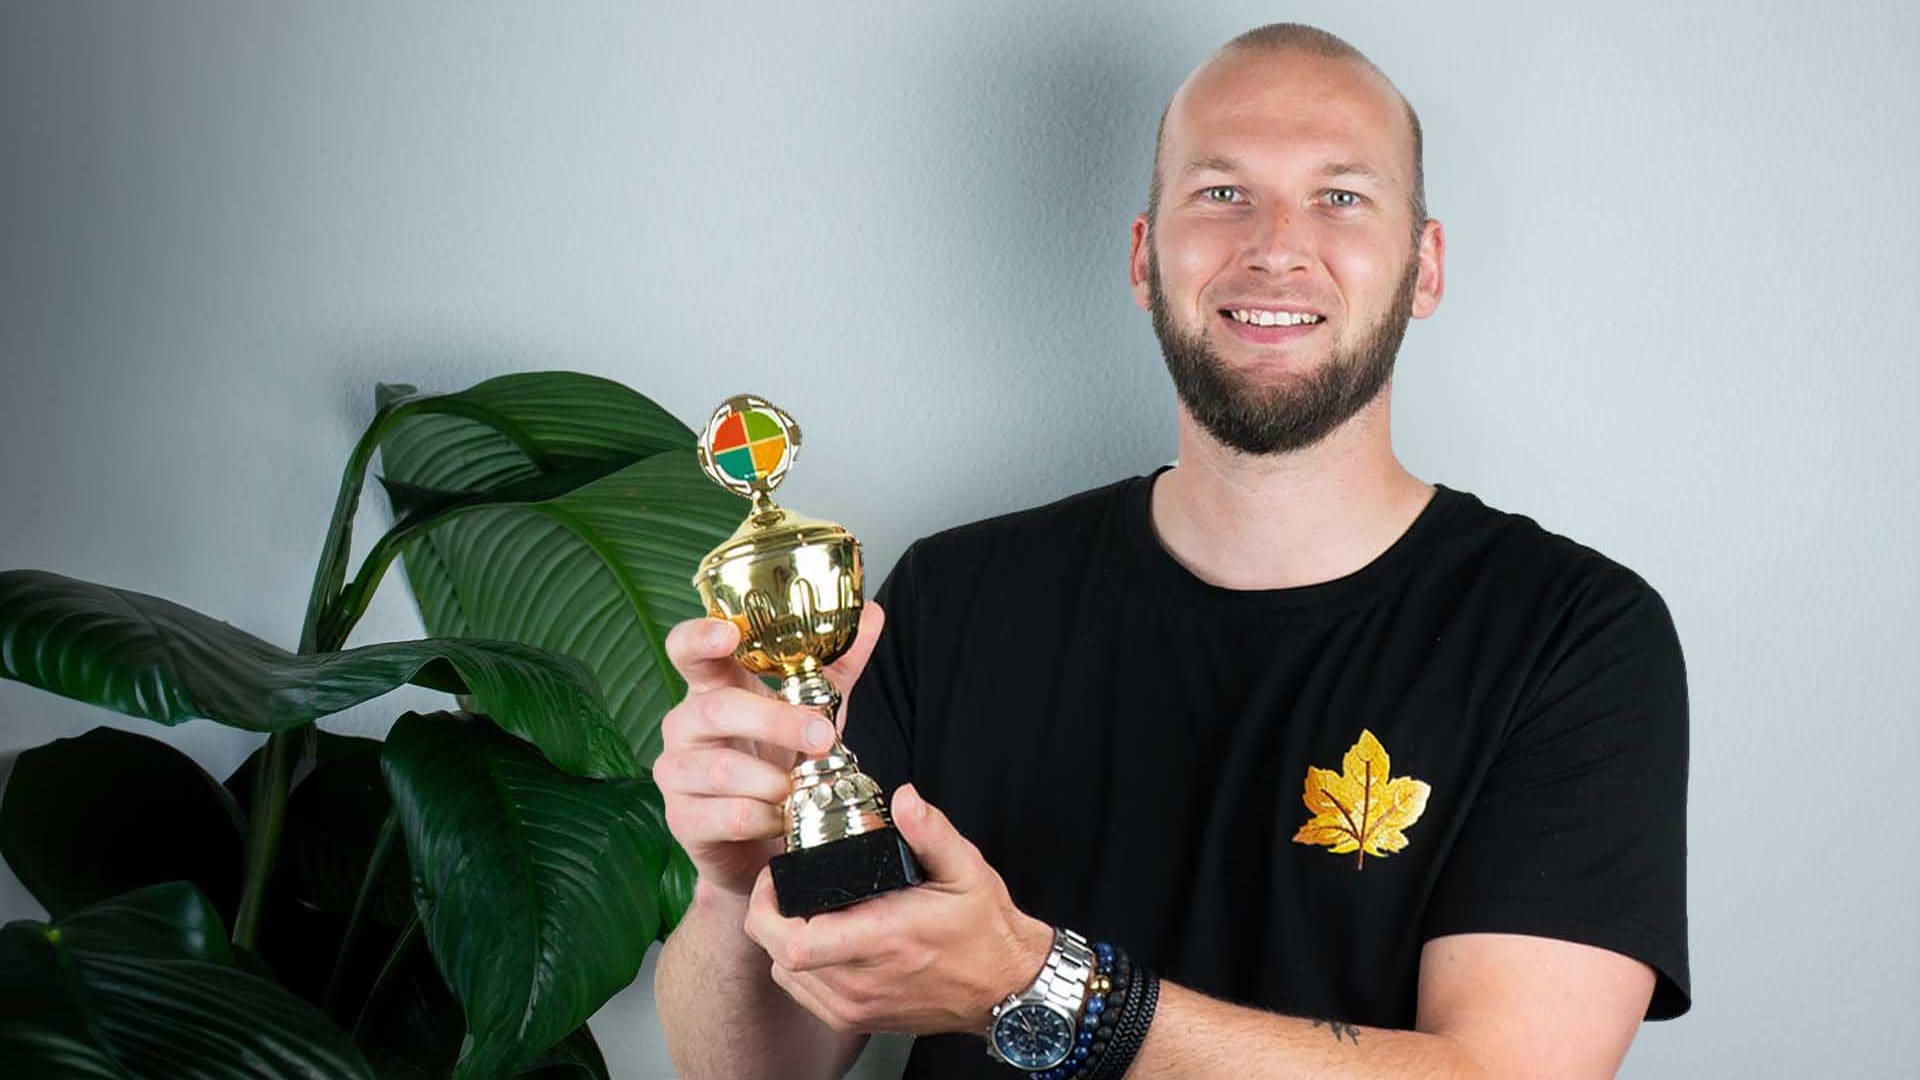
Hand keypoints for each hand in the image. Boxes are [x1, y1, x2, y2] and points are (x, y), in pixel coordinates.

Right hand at [653, 602, 886, 899]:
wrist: (761, 841)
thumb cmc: (779, 761)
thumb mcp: (811, 709)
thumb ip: (836, 663)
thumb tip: (869, 614)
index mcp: (712, 688)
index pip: (687, 649)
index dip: (700, 637)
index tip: (727, 633)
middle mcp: (684, 724)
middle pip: (716, 709)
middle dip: (775, 721)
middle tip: (822, 737)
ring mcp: (676, 773)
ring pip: (722, 768)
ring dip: (775, 779)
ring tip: (803, 787)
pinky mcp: (683, 820)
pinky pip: (729, 814)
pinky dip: (768, 817)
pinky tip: (785, 818)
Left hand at [743, 782, 1055, 1036]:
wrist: (1004, 987)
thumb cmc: (984, 931)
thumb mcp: (966, 870)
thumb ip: (931, 831)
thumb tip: (905, 798)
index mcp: (883, 941)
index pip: (794, 941)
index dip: (767, 907)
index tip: (775, 878)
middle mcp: (861, 983)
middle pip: (778, 956)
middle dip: (770, 916)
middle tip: (783, 887)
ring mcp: (855, 1007)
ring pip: (784, 975)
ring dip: (783, 941)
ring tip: (802, 909)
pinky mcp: (855, 1020)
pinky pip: (803, 993)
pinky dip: (799, 966)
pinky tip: (818, 940)